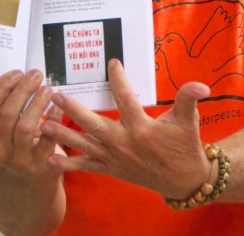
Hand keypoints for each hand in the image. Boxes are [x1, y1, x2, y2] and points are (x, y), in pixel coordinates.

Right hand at [0, 69, 63, 181]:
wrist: (31, 180)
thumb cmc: (18, 144)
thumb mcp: (5, 130)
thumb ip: (6, 107)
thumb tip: (20, 76)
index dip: (2, 86)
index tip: (17, 72)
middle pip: (7, 114)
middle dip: (22, 90)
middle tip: (35, 75)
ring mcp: (19, 159)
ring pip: (25, 127)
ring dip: (36, 104)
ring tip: (47, 88)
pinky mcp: (41, 165)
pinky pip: (47, 140)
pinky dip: (54, 120)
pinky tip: (58, 106)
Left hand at [40, 58, 210, 198]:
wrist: (185, 180)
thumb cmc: (185, 147)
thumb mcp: (188, 121)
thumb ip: (189, 99)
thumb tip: (201, 84)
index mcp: (142, 129)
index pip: (126, 99)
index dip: (118, 79)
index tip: (111, 62)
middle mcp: (125, 144)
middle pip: (94, 125)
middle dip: (73, 110)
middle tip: (55, 94)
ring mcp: (116, 159)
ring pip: (85, 145)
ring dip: (62, 134)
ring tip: (41, 124)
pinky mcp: (111, 170)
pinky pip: (87, 167)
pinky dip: (68, 163)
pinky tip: (50, 157)